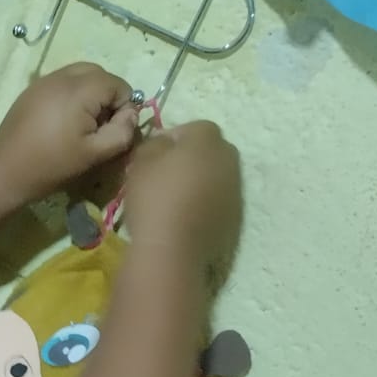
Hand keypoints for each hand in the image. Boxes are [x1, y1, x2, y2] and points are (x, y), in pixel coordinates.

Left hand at [0, 62, 137, 201]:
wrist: (6, 170)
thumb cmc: (52, 164)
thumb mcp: (95, 154)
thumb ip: (122, 132)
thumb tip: (131, 114)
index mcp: (80, 89)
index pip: (118, 84)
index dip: (123, 107)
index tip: (112, 130)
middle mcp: (62, 76)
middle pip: (99, 74)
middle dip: (107, 96)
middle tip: (99, 125)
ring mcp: (44, 80)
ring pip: (81, 74)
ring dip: (90, 93)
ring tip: (82, 123)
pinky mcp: (32, 89)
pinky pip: (62, 81)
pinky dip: (72, 94)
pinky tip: (63, 121)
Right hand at [125, 120, 241, 270]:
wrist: (173, 248)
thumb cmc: (154, 197)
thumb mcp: (141, 162)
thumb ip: (154, 144)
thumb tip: (164, 143)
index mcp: (208, 139)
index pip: (194, 127)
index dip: (173, 138)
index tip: (154, 156)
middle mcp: (229, 159)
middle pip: (210, 151)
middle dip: (191, 159)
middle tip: (165, 175)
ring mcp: (236, 189)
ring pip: (216, 176)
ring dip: (200, 182)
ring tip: (174, 199)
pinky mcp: (236, 216)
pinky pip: (218, 201)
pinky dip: (205, 204)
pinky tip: (184, 218)